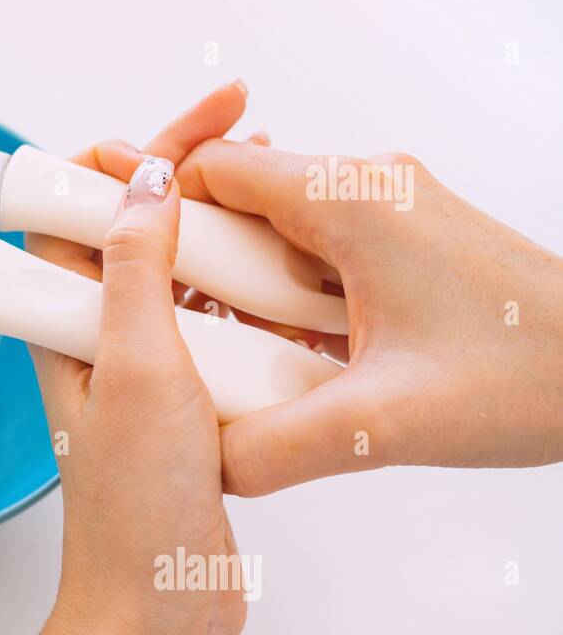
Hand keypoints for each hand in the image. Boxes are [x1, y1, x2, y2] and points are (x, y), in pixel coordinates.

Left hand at [0, 84, 254, 634]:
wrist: (157, 608)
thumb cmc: (131, 508)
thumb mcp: (137, 369)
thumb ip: (137, 271)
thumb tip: (144, 178)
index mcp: (65, 322)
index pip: (82, 208)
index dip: (131, 152)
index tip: (191, 121)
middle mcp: (96, 340)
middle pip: (131, 230)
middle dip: (183, 174)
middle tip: (244, 128)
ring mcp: (141, 371)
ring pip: (176, 276)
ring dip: (216, 229)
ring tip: (273, 189)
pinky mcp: (183, 406)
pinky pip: (210, 330)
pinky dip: (241, 297)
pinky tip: (281, 284)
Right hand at [177, 140, 562, 495]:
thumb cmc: (536, 371)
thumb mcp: (385, 425)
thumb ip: (275, 449)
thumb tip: (208, 465)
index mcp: (349, 201)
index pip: (211, 170)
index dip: (152, 209)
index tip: (114, 253)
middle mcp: (367, 188)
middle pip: (238, 199)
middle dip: (194, 258)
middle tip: (166, 317)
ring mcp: (391, 213)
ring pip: (278, 229)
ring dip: (244, 282)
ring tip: (230, 346)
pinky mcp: (407, 244)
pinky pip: (318, 254)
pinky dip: (288, 295)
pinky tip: (289, 351)